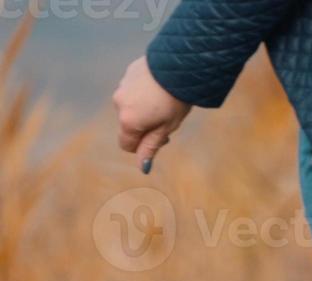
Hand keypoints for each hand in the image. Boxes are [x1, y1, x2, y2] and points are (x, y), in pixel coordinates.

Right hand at [113, 56, 191, 172]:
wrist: (178, 67)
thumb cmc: (175, 101)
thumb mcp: (166, 128)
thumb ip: (151, 146)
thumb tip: (142, 167)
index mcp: (127, 121)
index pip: (126, 144)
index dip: (142, 146)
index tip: (161, 137)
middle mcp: (118, 104)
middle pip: (129, 125)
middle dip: (144, 126)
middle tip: (167, 119)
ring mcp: (121, 87)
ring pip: (131, 107)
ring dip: (144, 109)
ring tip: (165, 101)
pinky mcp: (128, 74)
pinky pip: (134, 90)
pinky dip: (144, 94)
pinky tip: (160, 88)